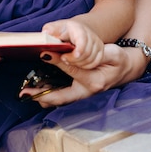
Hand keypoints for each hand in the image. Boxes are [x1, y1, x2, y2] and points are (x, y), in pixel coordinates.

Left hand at [30, 42, 145, 107]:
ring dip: (44, 97)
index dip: (57, 61)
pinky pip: (62, 96)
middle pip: (62, 96)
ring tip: (27, 93)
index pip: (72, 70)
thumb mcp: (113, 54)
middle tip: (25, 92)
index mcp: (95, 81)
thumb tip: (75, 53)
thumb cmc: (119, 60)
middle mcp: (87, 91)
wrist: (125, 69)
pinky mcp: (79, 92)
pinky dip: (50, 95)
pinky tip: (38, 91)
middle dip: (43, 95)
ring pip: (60, 99)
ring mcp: (83, 94)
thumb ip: (98, 53)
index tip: (44, 53)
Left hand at [42, 19, 103, 68]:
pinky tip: (77, 63)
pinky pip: (95, 62)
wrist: (77, 28)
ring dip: (78, 64)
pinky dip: (85, 65)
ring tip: (68, 61)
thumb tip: (45, 33)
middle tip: (63, 59)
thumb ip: (50, 30)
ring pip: (90, 60)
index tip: (65, 58)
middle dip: (73, 60)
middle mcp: (91, 36)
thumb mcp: (55, 27)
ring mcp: (97, 43)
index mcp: (79, 29)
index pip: (82, 41)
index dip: (76, 52)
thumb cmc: (64, 29)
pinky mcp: (100, 50)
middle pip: (85, 53)